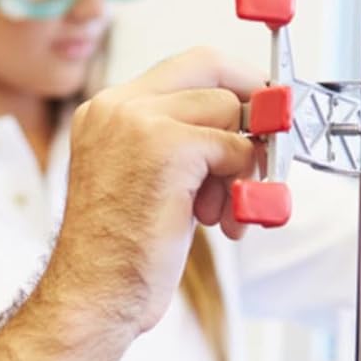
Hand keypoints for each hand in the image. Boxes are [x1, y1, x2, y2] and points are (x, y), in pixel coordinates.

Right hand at [49, 48, 263, 338]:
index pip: (184, 65)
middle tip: (265, 141)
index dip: (231, 78)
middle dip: (249, 107)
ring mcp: (138, 122)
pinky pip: (236, 148)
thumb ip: (181, 143)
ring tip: (220, 211)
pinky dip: (241, 185)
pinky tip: (219, 220)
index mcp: (105, 111)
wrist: (94, 295)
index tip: (258, 103)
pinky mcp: (167, 148)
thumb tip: (243, 130)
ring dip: (240, 163)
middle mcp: (116, 107)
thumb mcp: (145, 181)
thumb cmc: (120, 254)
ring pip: (227, 109)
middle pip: (209, 69)